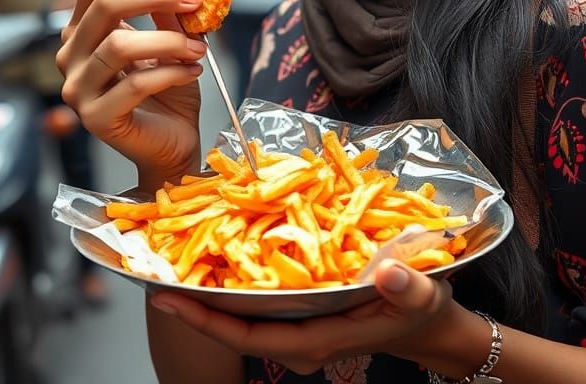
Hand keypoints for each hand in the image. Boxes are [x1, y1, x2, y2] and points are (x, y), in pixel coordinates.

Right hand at [57, 0, 208, 180]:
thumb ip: (169, 12)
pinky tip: (193, 70)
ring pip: (120, 46)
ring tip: (200, 47)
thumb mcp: (171, 39)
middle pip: (106, 5)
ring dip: (171, 40)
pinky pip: (135, 84)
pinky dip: (173, 72)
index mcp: (82, 28)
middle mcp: (70, 55)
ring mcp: (77, 88)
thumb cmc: (168, 88)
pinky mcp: (95, 118)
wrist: (172, 142)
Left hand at [148, 260, 459, 374]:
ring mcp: (301, 321)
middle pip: (236, 322)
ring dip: (215, 284)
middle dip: (196, 297)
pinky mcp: (305, 306)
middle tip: (158, 264)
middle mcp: (301, 334)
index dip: (206, 317)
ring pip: (246, 309)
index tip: (168, 295)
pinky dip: (240, 274)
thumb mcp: (424, 294)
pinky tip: (224, 248)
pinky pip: (263, 296)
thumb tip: (385, 272)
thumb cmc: (423, 309)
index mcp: (318, 337)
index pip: (249, 333)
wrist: (427, 321)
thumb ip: (405, 286)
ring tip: (180, 251)